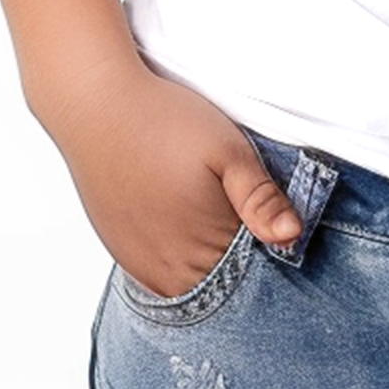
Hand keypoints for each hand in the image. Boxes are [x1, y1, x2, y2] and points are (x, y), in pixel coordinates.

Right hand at [35, 52, 302, 297]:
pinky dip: (178, 256)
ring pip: (191, 280)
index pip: (253, 275)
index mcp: (205, 250)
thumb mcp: (228, 149)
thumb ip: (260, 198)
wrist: (97, 107)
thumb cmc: (165, 123)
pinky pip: (160, 273)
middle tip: (231, 198)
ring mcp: (142, 266)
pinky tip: (181, 217)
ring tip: (204, 203)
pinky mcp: (122, 253)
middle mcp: (171, 272)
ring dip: (207, 256)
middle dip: (238, 253)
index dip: (265, 244)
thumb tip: (291, 237)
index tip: (264, 211)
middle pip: (221, 281)